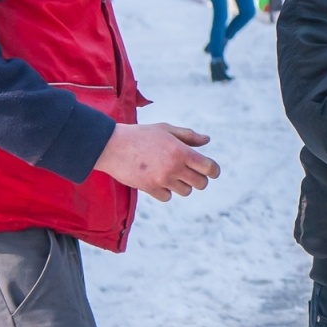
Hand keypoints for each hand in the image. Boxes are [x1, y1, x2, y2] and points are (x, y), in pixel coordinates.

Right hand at [94, 123, 221, 200]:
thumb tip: (207, 141)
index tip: (213, 172)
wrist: (113, 146)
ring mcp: (162, 180)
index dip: (214, 171)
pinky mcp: (150, 189)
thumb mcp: (166, 129)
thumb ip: (188, 136)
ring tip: (173, 175)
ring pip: (185, 191)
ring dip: (183, 185)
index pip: (208, 167)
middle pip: (200, 183)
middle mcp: (174, 167)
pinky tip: (160, 180)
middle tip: (193, 173)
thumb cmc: (141, 135)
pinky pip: (168, 196)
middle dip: (199, 179)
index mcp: (181, 151)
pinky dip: (167, 191)